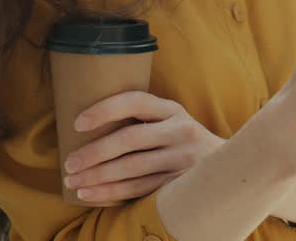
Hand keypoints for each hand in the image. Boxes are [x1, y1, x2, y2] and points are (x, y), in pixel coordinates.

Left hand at [63, 91, 224, 203]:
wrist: (226, 167)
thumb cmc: (181, 140)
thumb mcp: (171, 120)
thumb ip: (143, 118)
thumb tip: (88, 122)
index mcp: (172, 109)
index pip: (136, 101)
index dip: (105, 110)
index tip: (78, 123)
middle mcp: (180, 130)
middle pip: (130, 139)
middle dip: (95, 152)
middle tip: (69, 163)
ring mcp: (181, 158)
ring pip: (133, 168)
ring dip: (98, 176)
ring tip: (73, 182)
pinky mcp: (179, 182)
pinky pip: (140, 189)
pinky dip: (112, 192)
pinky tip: (90, 194)